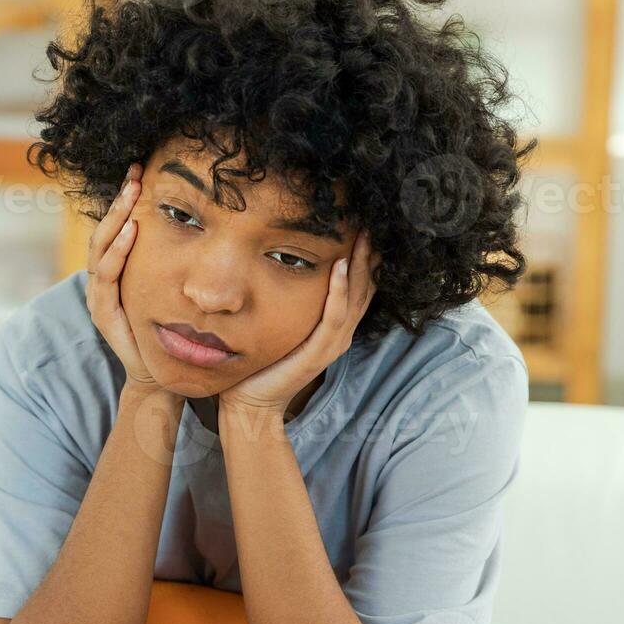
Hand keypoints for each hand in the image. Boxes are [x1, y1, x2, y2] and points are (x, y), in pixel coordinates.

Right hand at [86, 162, 158, 390]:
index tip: (140, 171)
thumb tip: (200, 220)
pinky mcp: (103, 314)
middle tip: (135, 175)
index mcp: (118, 271)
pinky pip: (105, 277)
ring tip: (131, 197)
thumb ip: (174, 259)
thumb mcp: (171, 287)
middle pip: (104, 232)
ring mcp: (100, 297)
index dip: (125, 200)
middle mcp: (104, 280)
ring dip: (116, 220)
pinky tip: (130, 233)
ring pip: (99, 249)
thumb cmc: (168, 330)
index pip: (116, 228)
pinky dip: (116, 252)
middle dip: (119, 202)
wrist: (159, 374)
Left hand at [217, 228, 377, 416]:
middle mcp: (341, 333)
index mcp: (335, 327)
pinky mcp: (319, 351)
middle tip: (372, 220)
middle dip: (370, 254)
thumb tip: (283, 267)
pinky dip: (339, 289)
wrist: (252, 403)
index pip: (359, 286)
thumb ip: (294, 304)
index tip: (364, 226)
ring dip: (361, 264)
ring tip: (364, 235)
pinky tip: (340, 266)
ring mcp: (333, 343)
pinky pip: (335, 315)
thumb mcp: (284, 326)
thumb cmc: (263, 363)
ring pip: (356, 297)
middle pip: (365, 287)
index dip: (365, 258)